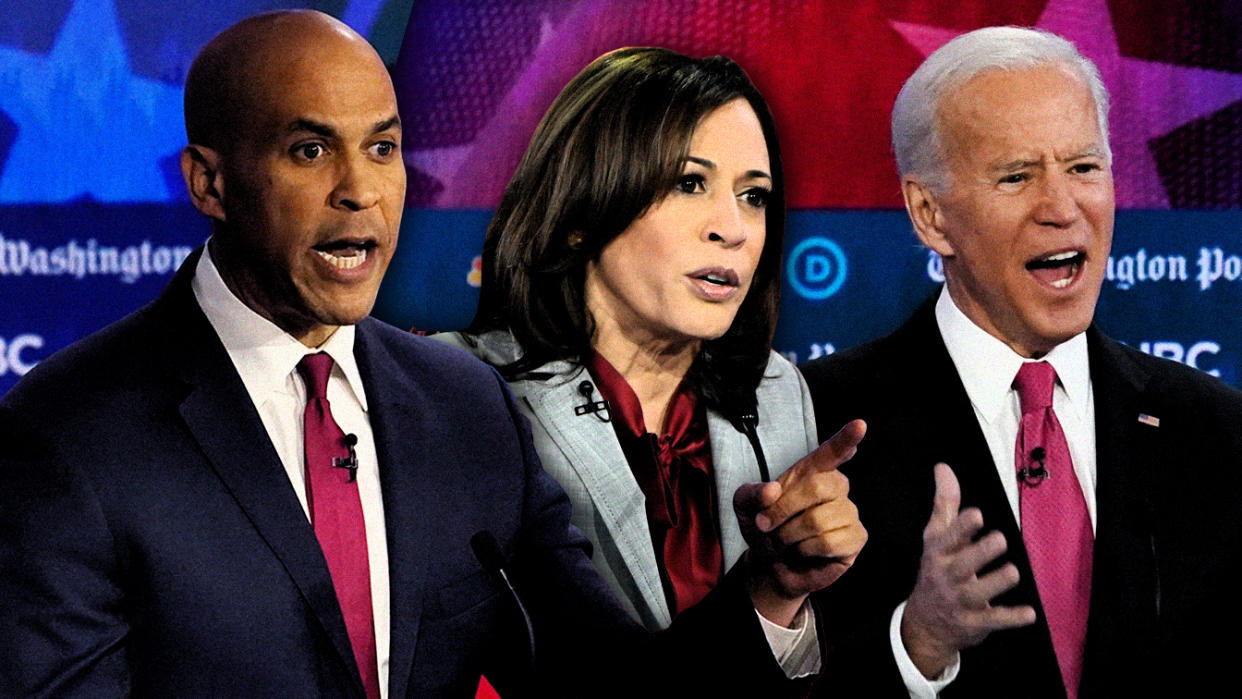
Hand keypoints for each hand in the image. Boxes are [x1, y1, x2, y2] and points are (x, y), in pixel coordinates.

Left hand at [735, 419, 868, 624]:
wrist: (771, 565)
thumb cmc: (765, 528)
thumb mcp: (744, 507)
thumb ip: (750, 493)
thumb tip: (773, 490)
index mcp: (811, 471)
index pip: (831, 452)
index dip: (846, 439)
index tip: (859, 425)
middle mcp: (835, 487)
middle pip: (817, 487)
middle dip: (783, 510)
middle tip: (767, 525)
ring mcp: (848, 512)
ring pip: (818, 521)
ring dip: (790, 536)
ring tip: (786, 541)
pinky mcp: (855, 538)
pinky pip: (828, 543)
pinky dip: (805, 550)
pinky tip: (804, 551)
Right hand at [900, 463, 1035, 677]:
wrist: (926, 623)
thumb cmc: (937, 570)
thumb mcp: (936, 537)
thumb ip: (945, 503)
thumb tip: (943, 468)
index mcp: (938, 553)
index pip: (947, 539)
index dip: (961, 528)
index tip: (977, 515)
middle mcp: (946, 577)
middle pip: (962, 565)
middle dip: (980, 553)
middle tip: (1000, 539)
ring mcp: (959, 601)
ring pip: (977, 593)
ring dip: (995, 583)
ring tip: (1012, 571)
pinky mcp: (974, 623)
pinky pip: (993, 620)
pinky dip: (1011, 618)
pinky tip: (1029, 613)